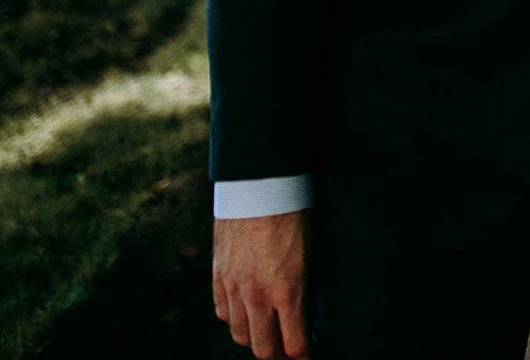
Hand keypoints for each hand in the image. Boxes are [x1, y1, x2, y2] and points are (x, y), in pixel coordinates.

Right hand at [214, 211, 309, 357]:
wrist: (260, 186)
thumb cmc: (294, 216)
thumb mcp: (312, 255)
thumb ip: (306, 290)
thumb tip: (309, 315)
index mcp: (288, 291)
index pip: (294, 345)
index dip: (303, 355)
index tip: (308, 354)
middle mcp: (258, 296)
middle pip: (263, 349)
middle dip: (278, 355)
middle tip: (288, 350)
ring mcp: (234, 288)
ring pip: (239, 335)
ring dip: (255, 338)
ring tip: (268, 333)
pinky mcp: (218, 276)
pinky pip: (223, 313)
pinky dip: (236, 318)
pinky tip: (247, 311)